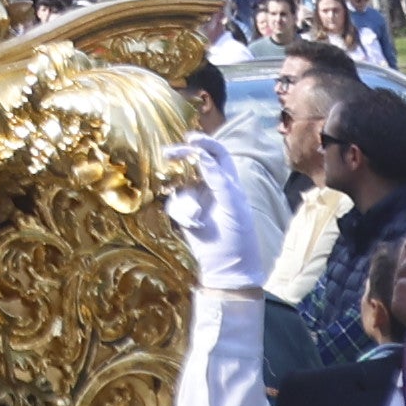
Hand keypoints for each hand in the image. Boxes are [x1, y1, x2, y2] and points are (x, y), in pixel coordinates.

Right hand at [162, 144, 273, 293]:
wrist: (227, 267)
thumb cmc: (238, 235)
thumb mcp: (233, 205)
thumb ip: (218, 179)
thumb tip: (201, 156)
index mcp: (229, 181)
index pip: (218, 154)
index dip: (206, 143)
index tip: (191, 139)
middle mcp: (211, 187)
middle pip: (193, 163)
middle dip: (181, 157)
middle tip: (167, 154)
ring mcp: (197, 200)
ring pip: (181, 184)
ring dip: (185, 198)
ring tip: (195, 217)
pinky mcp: (184, 214)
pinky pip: (174, 203)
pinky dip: (181, 212)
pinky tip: (192, 224)